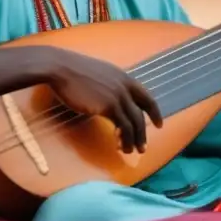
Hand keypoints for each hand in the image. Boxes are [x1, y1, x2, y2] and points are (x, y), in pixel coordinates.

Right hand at [41, 48, 162, 153]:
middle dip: (144, 132)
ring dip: (135, 139)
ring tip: (131, 151)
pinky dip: (123, 138)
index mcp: (125, 78)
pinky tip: (119, 145)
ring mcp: (119, 96)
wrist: (61, 68)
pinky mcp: (109, 106)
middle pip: (143, 112)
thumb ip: (110, 86)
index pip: (146, 97)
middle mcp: (126, 86)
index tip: (159, 124)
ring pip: (135, 122)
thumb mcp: (99, 75)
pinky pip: (123, 126)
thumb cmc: (73, 72)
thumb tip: (111, 100)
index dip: (154, 112)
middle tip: (143, 147)